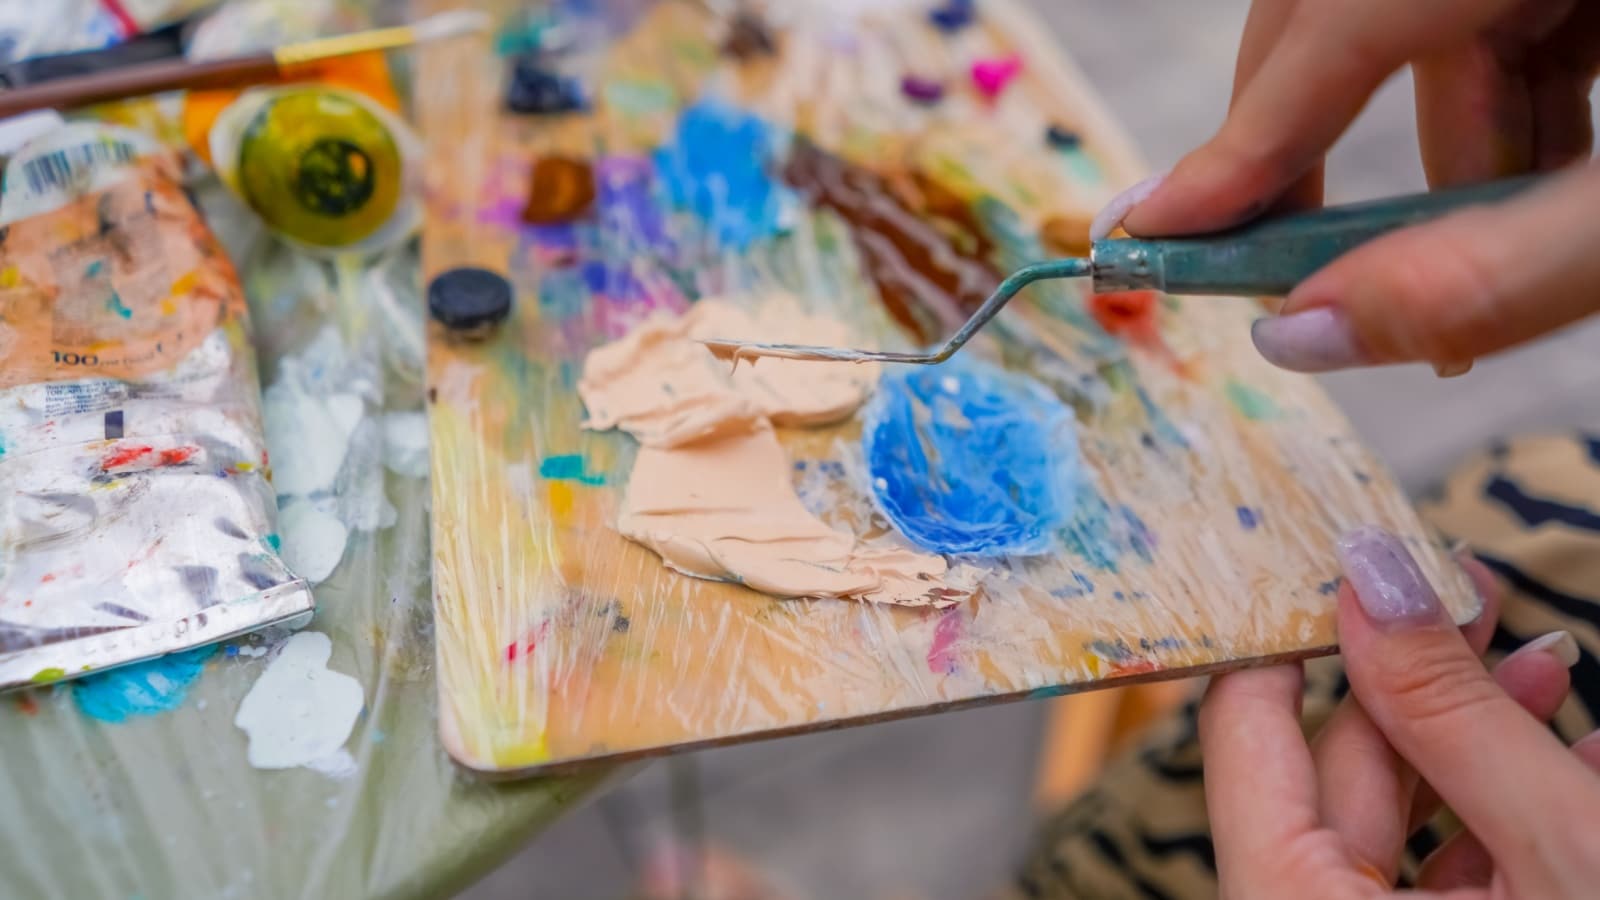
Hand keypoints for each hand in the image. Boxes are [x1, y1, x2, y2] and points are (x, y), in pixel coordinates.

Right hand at [1094, 0, 1599, 373]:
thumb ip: (1494, 275)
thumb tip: (1304, 336)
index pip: (1331, 23)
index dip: (1237, 141)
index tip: (1150, 236)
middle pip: (1339, 19)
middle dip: (1305, 153)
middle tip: (1269, 272)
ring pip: (1412, 34)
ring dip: (1429, 161)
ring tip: (1451, 273)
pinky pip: (1483, 27)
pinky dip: (1485, 129)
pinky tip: (1511, 207)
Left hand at [1200, 526, 1599, 896]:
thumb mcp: (1556, 840)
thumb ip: (1452, 713)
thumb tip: (1375, 578)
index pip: (1241, 740)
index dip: (1282, 638)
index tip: (1322, 562)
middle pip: (1331, 781)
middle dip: (1414, 680)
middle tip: (1466, 590)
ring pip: (1395, 826)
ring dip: (1471, 739)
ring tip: (1539, 661)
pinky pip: (1437, 880)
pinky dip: (1494, 816)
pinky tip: (1569, 750)